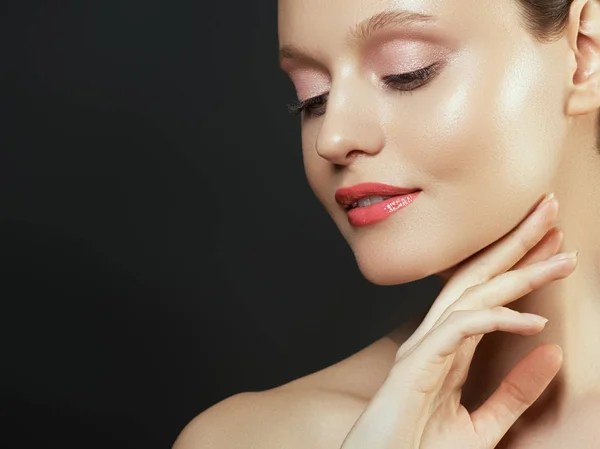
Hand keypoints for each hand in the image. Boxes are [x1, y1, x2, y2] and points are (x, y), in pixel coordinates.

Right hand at [340, 193, 576, 448]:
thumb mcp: (483, 426)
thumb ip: (515, 392)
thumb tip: (551, 353)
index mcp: (447, 349)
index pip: (486, 293)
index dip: (518, 264)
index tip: (552, 242)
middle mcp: (434, 339)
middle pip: (478, 278)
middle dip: (516, 243)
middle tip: (550, 210)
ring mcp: (423, 348)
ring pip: (471, 294)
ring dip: (517, 271)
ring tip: (561, 254)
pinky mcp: (416, 363)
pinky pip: (460, 329)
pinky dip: (496, 320)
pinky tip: (533, 322)